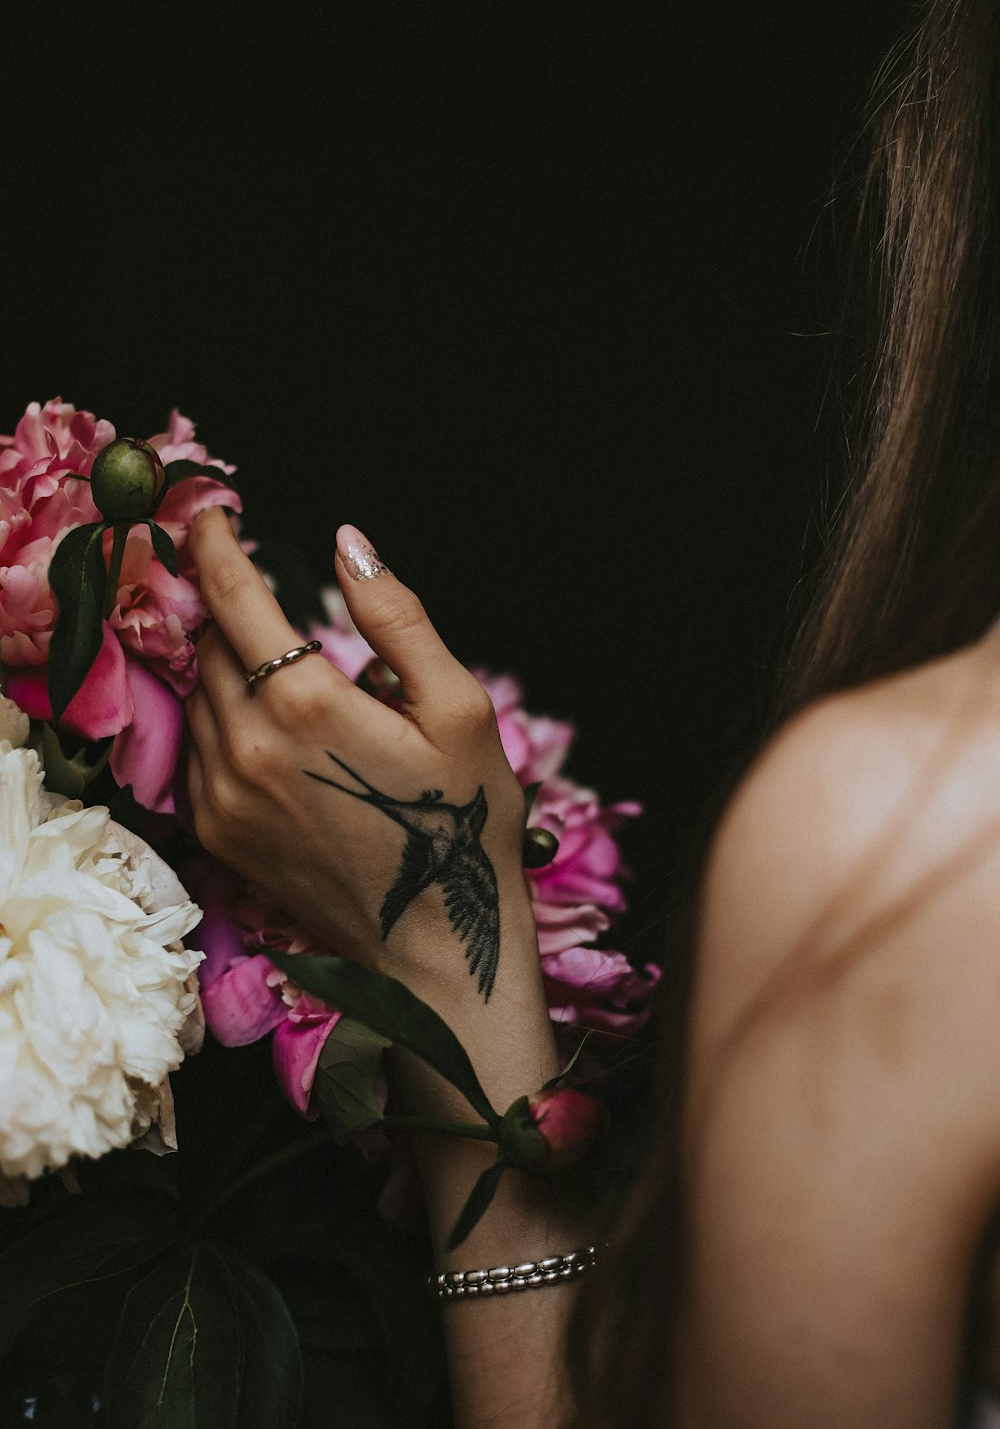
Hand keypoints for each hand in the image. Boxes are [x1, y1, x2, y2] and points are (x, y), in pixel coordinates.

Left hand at [185, 510, 530, 1001]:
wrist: (433, 948)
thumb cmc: (461, 825)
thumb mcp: (459, 709)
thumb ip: (398, 616)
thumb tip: (349, 540)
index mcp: (306, 704)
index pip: (233, 597)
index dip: (216, 544)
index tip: (213, 514)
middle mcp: (247, 745)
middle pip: (208, 642)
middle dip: (226, 603)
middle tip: (254, 582)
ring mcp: (222, 793)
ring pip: (196, 693)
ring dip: (220, 659)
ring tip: (269, 652)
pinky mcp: (216, 831)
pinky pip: (194, 746)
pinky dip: (217, 715)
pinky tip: (264, 721)